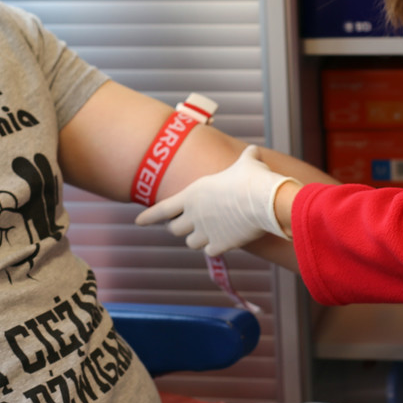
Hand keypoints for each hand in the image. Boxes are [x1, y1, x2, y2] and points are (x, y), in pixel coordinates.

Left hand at [134, 145, 298, 255]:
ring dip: (196, 239)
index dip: (149, 216)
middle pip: (174, 229)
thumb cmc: (254, 178)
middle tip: (184, 224)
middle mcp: (194, 214)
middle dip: (178, 227)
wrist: (265, 200)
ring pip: (191, 243)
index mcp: (193, 194)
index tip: (137, 222)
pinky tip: (222, 242)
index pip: (162, 208)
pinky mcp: (220, 245)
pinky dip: (214, 248)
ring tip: (205, 234)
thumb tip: (255, 151)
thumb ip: (246, 158)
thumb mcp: (247, 162)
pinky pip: (210, 251)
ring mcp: (206, 231)